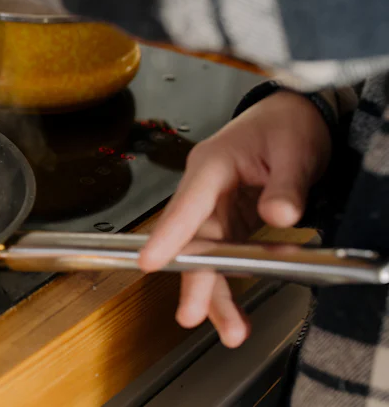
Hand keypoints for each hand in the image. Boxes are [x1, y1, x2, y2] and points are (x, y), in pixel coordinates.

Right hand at [137, 91, 330, 346]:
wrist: (294, 116)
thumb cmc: (286, 125)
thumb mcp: (295, 151)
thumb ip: (286, 185)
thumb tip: (278, 216)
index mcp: (212, 165)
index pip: (188, 203)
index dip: (168, 235)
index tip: (149, 261)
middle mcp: (206, 189)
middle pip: (194, 240)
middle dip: (195, 280)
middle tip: (191, 314)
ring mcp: (216, 206)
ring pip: (208, 255)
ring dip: (216, 292)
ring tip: (231, 329)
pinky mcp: (230, 220)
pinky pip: (227, 255)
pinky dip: (235, 280)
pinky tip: (242, 307)